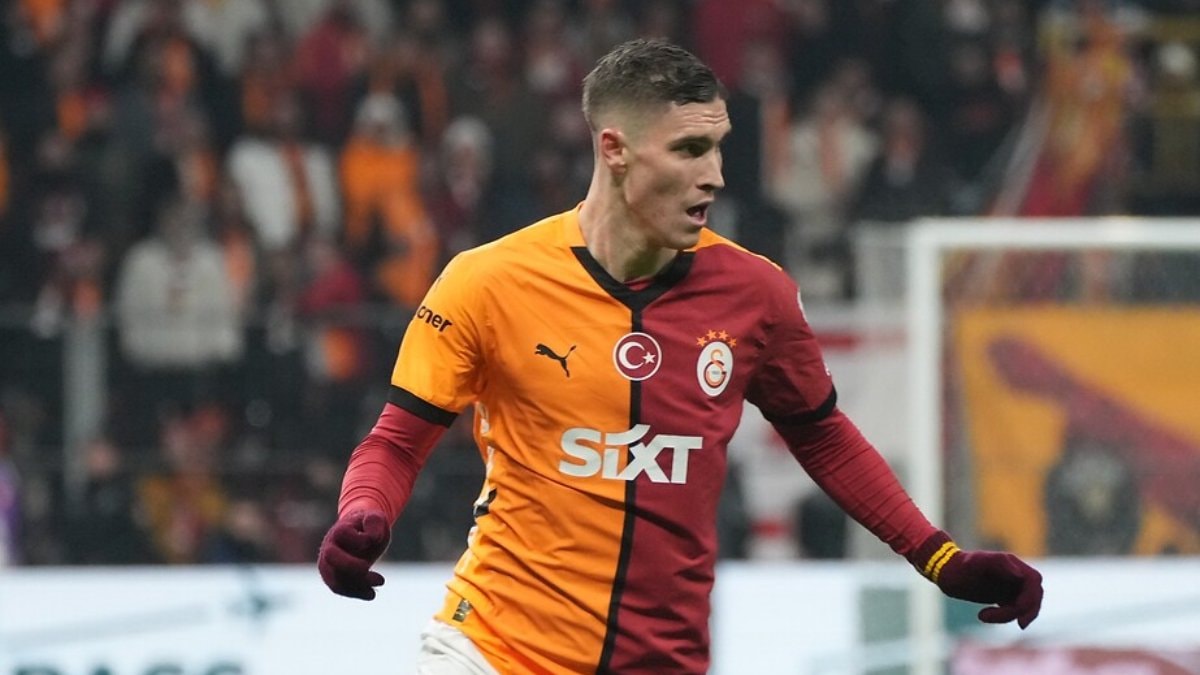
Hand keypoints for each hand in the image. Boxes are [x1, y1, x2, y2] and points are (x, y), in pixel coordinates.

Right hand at [318, 509, 391, 599]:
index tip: (373, 540)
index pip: (342, 535)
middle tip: (367, 567)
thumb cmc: (368, 524)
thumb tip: (372, 538)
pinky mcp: (335, 577)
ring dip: (357, 584)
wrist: (361, 533)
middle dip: (350, 566)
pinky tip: (371, 594)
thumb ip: (374, 522)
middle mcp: (329, 548)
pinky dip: (356, 593)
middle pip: (331, 559)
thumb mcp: (376, 518)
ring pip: (335, 579)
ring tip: (380, 581)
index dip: (359, 540)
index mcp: (339, 530)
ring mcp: (329, 565)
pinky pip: (340, 589)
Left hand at [915, 532, 1042, 628]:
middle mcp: (1014, 574)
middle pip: (1033, 596)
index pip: (1034, 581)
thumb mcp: (975, 562)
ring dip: (1008, 616)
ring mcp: (1010, 586)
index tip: (1019, 609)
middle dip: (1024, 611)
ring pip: (1023, 607)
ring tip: (982, 616)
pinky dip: (1003, 617)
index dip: (1032, 596)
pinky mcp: (1003, 597)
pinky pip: (1013, 611)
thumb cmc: (959, 565)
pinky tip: (982, 616)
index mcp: (1012, 563)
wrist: (945, 572)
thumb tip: (1020, 573)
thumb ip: (998, 564)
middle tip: (1009, 622)